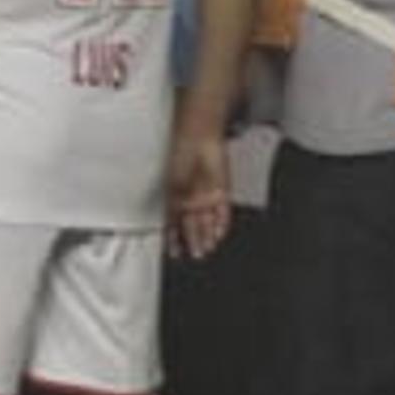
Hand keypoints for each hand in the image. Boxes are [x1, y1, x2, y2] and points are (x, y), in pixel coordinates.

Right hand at [167, 124, 232, 260]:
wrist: (200, 140)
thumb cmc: (179, 155)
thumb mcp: (171, 185)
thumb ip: (173, 207)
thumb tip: (170, 226)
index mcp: (174, 195)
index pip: (172, 221)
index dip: (172, 236)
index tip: (173, 251)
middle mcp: (190, 198)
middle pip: (192, 225)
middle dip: (193, 241)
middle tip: (196, 255)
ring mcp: (206, 196)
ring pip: (208, 222)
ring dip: (207, 236)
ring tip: (207, 248)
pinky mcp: (222, 192)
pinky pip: (223, 213)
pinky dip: (222, 224)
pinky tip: (220, 234)